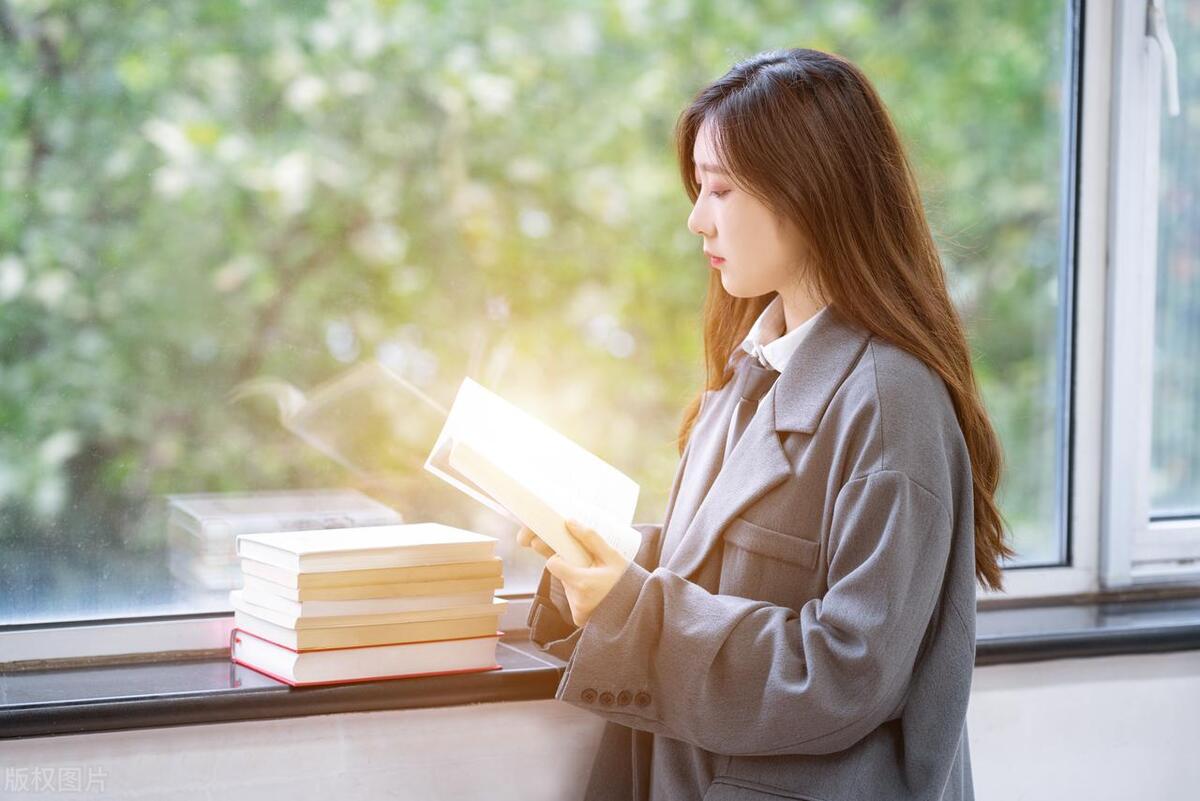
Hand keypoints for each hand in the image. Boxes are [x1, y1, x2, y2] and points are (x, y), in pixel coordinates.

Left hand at [516, 519, 630, 627]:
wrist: (639, 608)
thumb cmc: (627, 580)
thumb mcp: (612, 556)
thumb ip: (590, 538)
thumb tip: (569, 521)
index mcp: (582, 583)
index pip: (553, 564)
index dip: (559, 557)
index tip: (572, 555)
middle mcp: (576, 600)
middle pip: (561, 575)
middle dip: (572, 568)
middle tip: (592, 568)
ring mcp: (577, 612)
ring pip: (568, 587)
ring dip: (577, 581)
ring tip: (598, 582)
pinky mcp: (579, 620)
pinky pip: (573, 600)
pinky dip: (581, 595)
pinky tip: (597, 593)